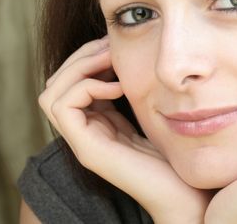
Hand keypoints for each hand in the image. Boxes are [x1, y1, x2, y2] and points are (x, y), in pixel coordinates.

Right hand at [38, 37, 212, 223]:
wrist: (186, 193)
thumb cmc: (174, 151)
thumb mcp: (148, 110)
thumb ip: (132, 89)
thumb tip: (126, 53)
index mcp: (97, 121)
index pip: (69, 81)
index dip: (86, 57)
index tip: (112, 44)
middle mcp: (84, 132)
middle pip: (54, 84)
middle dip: (80, 57)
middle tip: (107, 46)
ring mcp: (83, 143)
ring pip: (51, 93)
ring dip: (79, 68)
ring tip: (110, 61)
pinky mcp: (88, 151)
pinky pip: (64, 107)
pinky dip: (88, 87)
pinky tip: (118, 86)